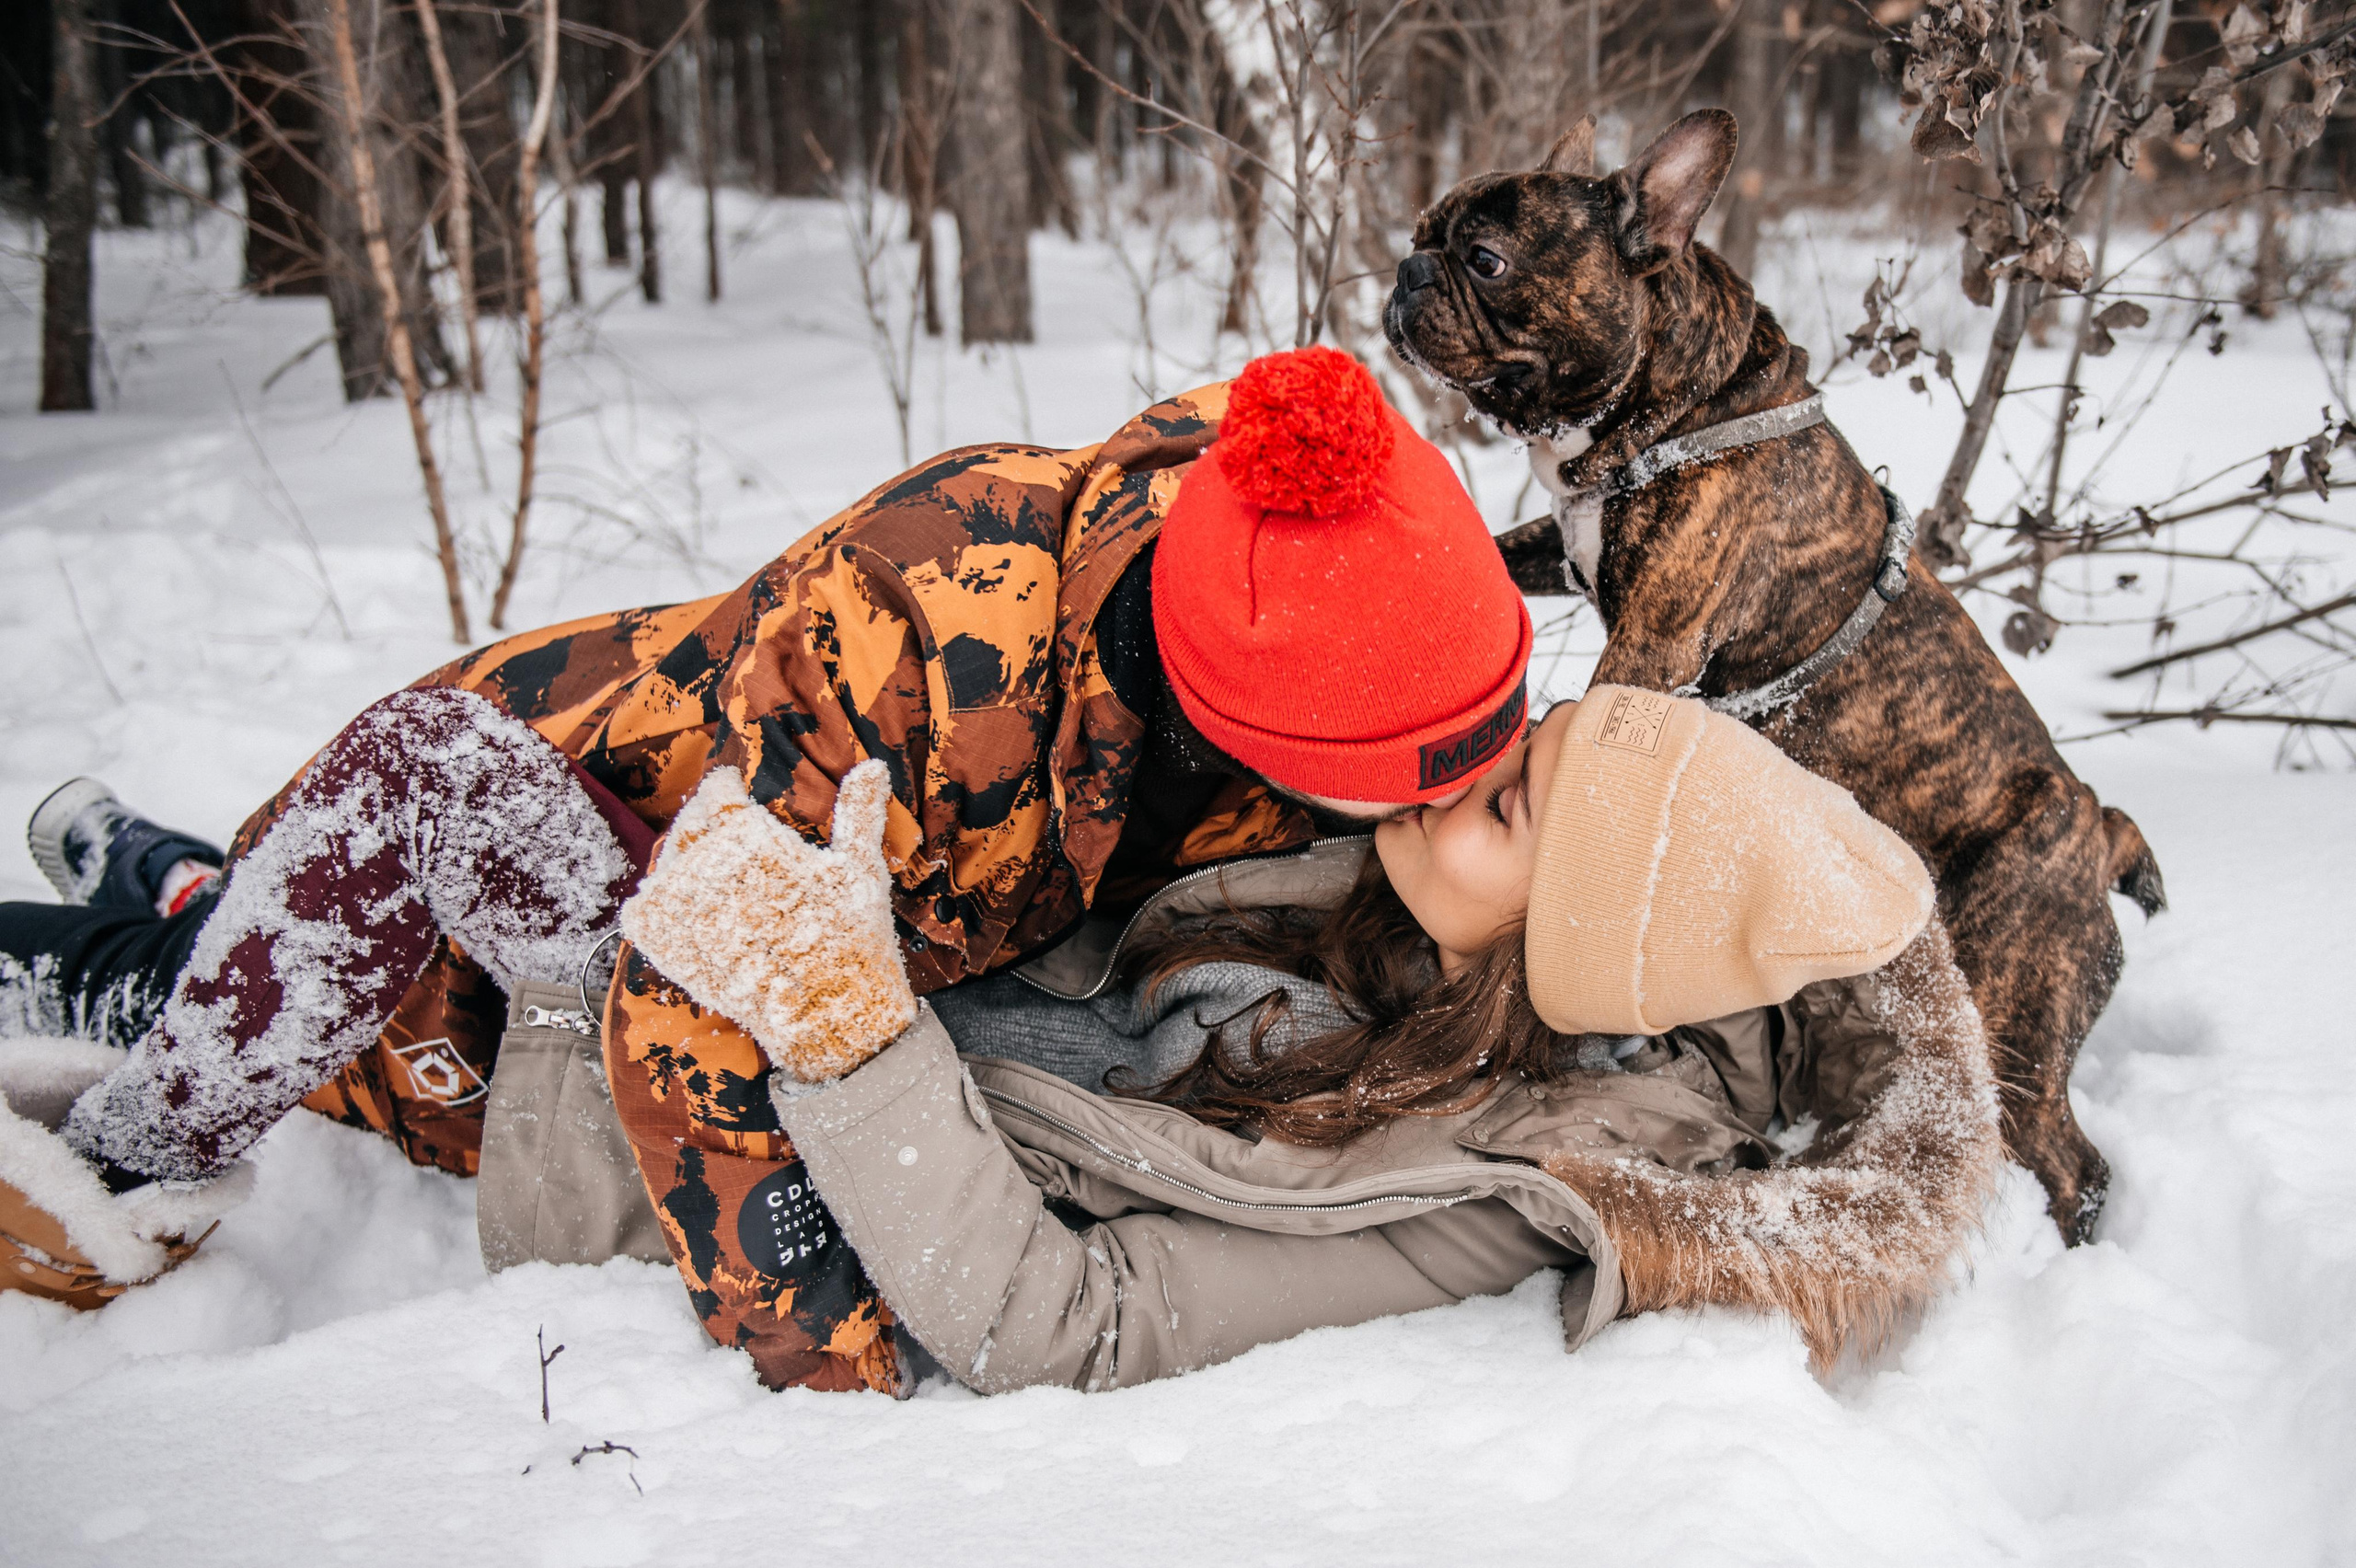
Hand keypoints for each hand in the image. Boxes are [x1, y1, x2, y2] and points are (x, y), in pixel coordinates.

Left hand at [621, 761, 914, 1084]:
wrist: (826, 1014)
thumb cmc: (849, 938)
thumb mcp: (861, 868)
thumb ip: (859, 811)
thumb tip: (871, 764)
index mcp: (750, 837)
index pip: (717, 792)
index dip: (725, 788)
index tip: (733, 790)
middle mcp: (705, 866)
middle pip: (687, 824)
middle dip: (704, 823)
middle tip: (724, 834)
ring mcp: (680, 908)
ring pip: (664, 864)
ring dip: (683, 863)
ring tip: (710, 875)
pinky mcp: (664, 946)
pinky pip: (641, 910)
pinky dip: (657, 904)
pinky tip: (685, 909)